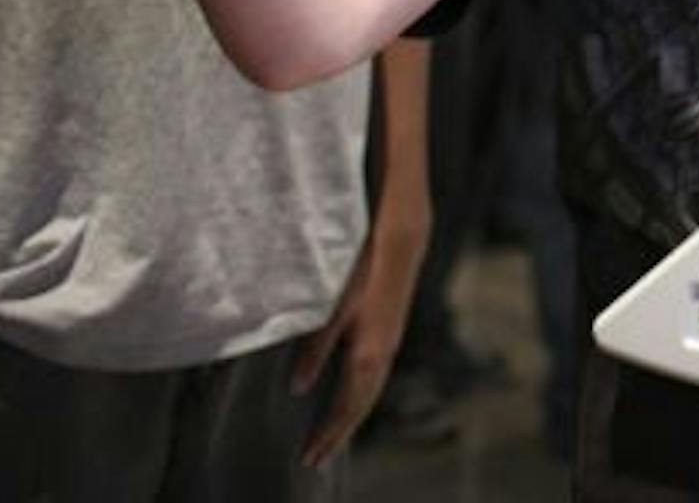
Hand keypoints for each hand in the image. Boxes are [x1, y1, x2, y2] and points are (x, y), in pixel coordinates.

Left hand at [289, 212, 427, 468]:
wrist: (400, 238)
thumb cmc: (363, 268)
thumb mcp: (332, 308)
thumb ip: (316, 347)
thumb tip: (298, 388)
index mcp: (370, 351)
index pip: (349, 405)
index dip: (330, 433)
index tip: (310, 457)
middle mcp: (383, 353)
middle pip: (361, 405)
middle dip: (338, 433)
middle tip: (314, 460)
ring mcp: (388, 342)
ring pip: (369, 391)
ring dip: (348, 417)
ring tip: (329, 437)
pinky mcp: (387, 332)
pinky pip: (373, 375)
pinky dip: (358, 395)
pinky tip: (348, 396)